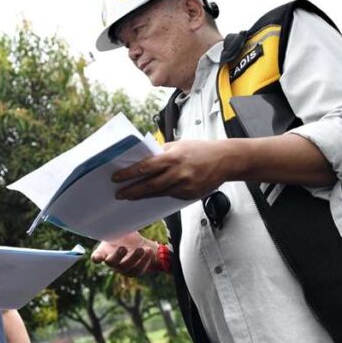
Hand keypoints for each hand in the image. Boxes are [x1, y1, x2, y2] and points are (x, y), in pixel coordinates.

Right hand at [91, 231, 158, 276]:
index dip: (97, 257)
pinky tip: (148, 251)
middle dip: (117, 256)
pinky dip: (144, 261)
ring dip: (134, 258)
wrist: (139, 245)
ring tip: (142, 249)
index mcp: (104, 251)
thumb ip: (117, 226)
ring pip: (126, 267)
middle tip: (123, 248)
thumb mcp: (121, 230)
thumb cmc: (125, 236)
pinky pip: (138, 270)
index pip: (97, 256)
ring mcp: (122, 268)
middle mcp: (111, 261)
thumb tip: (118, 214)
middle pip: (111, 262)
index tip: (98, 257)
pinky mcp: (133, 272)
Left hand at [113, 140, 231, 200]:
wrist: (225, 160)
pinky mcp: (189, 195)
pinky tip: (148, 197)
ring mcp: (185, 185)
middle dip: (131, 190)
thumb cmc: (200, 150)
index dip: (129, 173)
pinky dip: (158, 197)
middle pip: (149, 185)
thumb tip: (141, 159)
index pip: (145, 167)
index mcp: (173, 157)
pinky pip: (170, 196)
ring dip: (141, 196)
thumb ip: (160, 152)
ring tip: (129, 196)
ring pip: (158, 193)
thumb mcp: (178, 145)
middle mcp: (178, 173)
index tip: (116, 177)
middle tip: (118, 193)